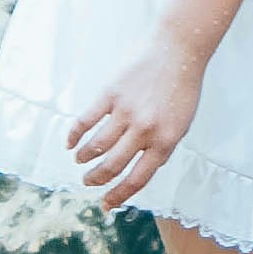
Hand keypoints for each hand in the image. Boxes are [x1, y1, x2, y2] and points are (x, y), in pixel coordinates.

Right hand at [60, 36, 209, 209]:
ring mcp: (126, 112)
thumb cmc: (182, 88)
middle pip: (112, 166)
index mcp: (164, 142)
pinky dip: (75, 135)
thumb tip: (142, 167)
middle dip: (96, 179)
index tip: (105, 204)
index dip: (118, 195)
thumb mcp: (182, 125)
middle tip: (87, 182)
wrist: (178, 49)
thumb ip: (162, 147)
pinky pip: (86, 120)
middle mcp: (144, 130)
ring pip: (97, 146)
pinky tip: (70, 143)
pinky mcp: (110, 94)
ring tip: (80, 162)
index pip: (137, 179)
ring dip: (84, 158)